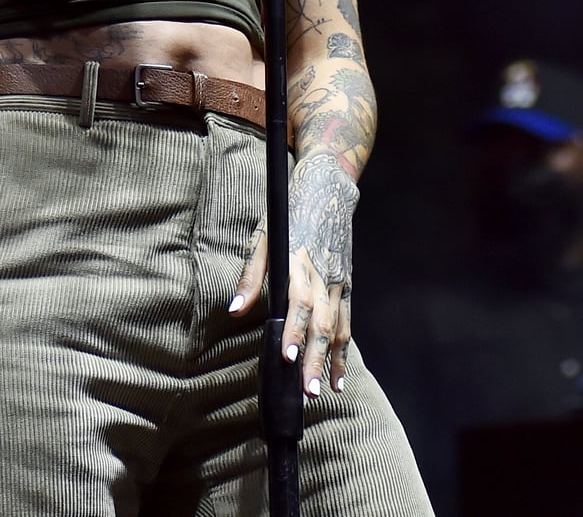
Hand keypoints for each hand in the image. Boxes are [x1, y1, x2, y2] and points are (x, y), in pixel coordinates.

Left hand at [229, 152, 358, 396]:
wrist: (329, 189)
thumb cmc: (289, 212)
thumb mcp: (263, 235)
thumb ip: (251, 274)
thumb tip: (235, 309)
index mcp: (299, 261)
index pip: (299, 303)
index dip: (294, 332)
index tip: (288, 358)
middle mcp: (323, 275)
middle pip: (321, 323)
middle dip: (315, 359)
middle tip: (307, 392)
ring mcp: (339, 281)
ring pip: (338, 328)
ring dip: (331, 362)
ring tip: (322, 392)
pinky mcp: (348, 286)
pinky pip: (347, 324)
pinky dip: (344, 352)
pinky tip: (339, 377)